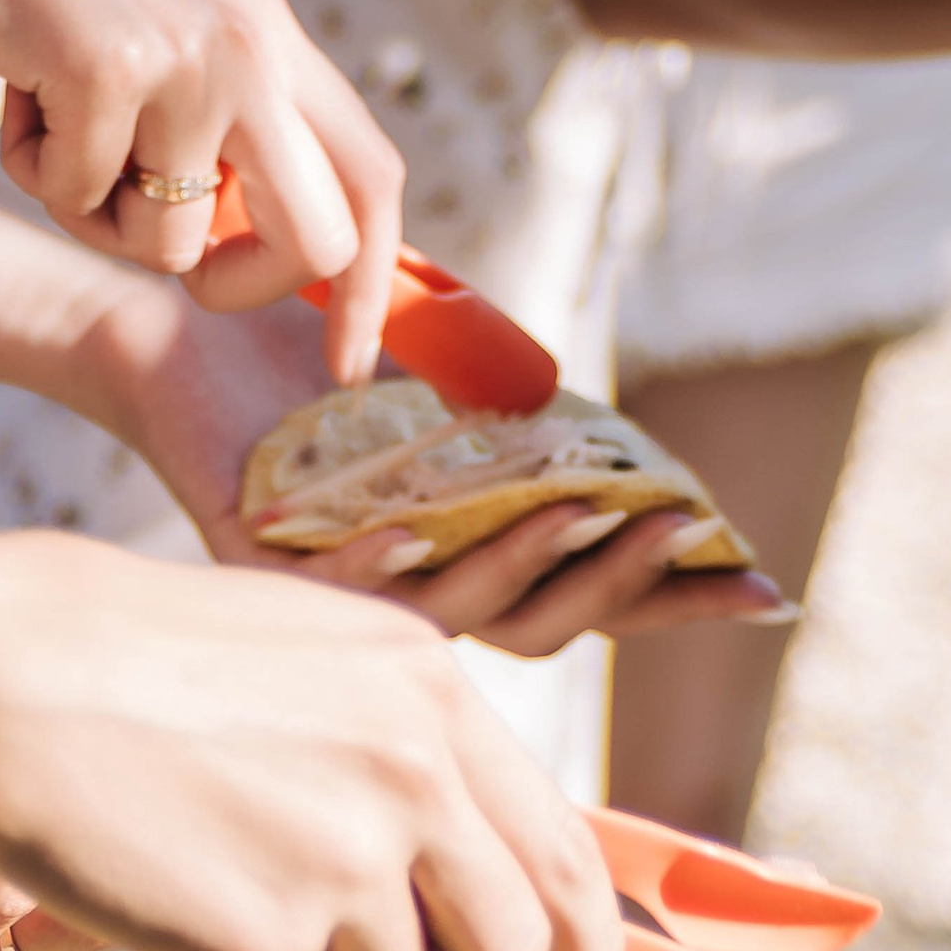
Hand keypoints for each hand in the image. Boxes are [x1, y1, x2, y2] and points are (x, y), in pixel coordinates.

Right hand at [0, 0, 405, 375]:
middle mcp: (253, 41)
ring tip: (52, 122)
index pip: (374, 175)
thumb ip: (214, 109)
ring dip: (97, 218)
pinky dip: (32, 170)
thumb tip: (238, 234)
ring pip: (172, 244)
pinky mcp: (111, 67)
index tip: (347, 364)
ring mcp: (189, 54)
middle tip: (164, 261)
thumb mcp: (154, 26)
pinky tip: (11, 84)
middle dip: (239, 288)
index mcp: (270, 31)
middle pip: (317, 241)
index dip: (373, 285)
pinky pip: (80, 202)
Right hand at [0, 520, 623, 950]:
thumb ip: (396, 738)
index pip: (559, 842)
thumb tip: (460, 850)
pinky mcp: (272, 946)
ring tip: (209, 859)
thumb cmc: (117, 652)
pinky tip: (157, 883)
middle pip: (508, 938)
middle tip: (365, 947)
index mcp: (429, 689)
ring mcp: (351, 864)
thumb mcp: (297, 651)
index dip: (588, 933)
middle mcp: (416, 774)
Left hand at [89, 288, 791, 651]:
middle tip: (693, 536)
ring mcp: (340, 596)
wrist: (185, 325)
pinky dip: (381, 564)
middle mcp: (417, 587)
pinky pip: (331, 593)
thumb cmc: (314, 343)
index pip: (592, 594)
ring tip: (593, 508)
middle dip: (631, 588)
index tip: (765, 589)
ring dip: (530, 566)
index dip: (678, 599)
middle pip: (545, 625)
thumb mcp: (446, 372)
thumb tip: (613, 448)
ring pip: (455, 618)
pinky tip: (420, 532)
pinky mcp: (259, 567)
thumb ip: (524, 414)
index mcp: (471, 547)